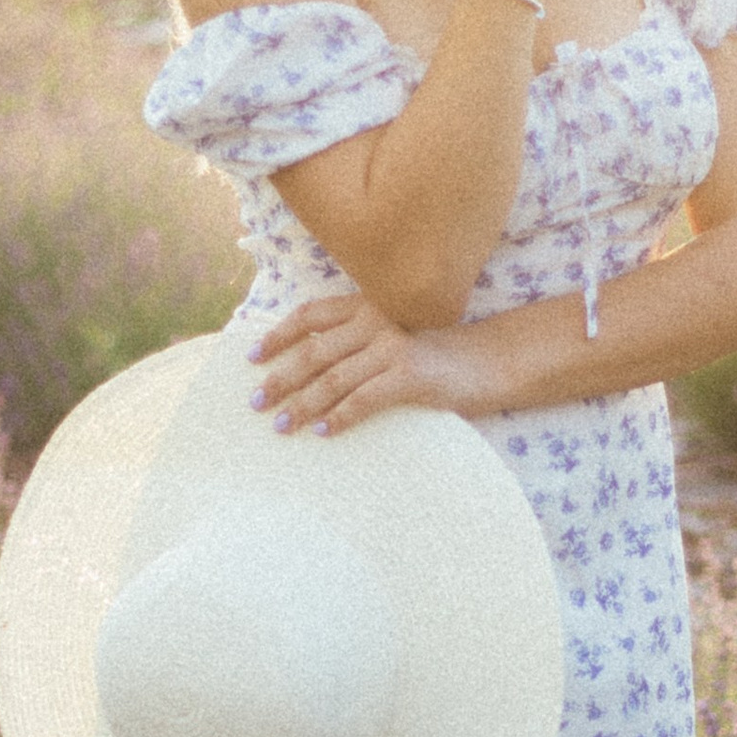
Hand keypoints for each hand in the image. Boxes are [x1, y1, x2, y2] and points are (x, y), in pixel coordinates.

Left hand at [249, 291, 490, 436]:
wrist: (484, 361)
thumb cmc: (433, 355)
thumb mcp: (390, 336)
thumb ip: (356, 341)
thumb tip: (307, 369)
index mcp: (366, 305)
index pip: (311, 315)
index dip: (278, 335)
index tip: (252, 357)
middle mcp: (375, 319)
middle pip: (314, 350)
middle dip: (280, 378)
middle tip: (256, 402)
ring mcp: (392, 346)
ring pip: (333, 378)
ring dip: (302, 405)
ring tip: (282, 425)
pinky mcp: (409, 374)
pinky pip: (363, 399)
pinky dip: (339, 417)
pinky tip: (322, 432)